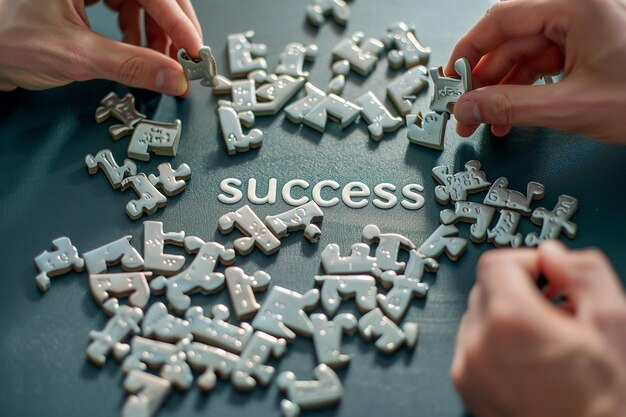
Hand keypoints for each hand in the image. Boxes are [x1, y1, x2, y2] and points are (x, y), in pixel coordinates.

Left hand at [0, 0, 202, 94]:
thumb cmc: (10, 40)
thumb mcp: (77, 55)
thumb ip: (130, 66)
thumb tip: (171, 77)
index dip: (178, 21)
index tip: (193, 51)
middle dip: (173, 29)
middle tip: (187, 59)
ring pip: (146, 2)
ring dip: (159, 34)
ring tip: (160, 63)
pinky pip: (130, 9)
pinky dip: (140, 33)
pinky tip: (138, 51)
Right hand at [446, 0, 625, 142]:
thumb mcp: (570, 106)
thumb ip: (510, 106)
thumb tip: (468, 106)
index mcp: (575, 5)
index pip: (501, 20)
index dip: (469, 51)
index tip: (451, 80)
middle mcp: (578, 11)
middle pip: (511, 40)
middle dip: (485, 80)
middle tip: (465, 111)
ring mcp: (585, 30)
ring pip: (526, 56)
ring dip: (503, 90)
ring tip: (488, 121)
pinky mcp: (590, 49)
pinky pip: (545, 66)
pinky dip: (525, 91)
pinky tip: (513, 114)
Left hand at [451, 241, 625, 416]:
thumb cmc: (606, 401)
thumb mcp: (613, 325)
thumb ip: (584, 274)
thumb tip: (554, 255)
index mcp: (510, 320)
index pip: (495, 263)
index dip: (526, 262)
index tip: (549, 276)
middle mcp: (478, 344)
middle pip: (485, 289)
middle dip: (519, 291)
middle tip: (556, 311)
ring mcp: (468, 369)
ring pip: (478, 318)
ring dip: (506, 318)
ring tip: (546, 341)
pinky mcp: (466, 388)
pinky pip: (472, 347)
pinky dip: (495, 345)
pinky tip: (530, 361)